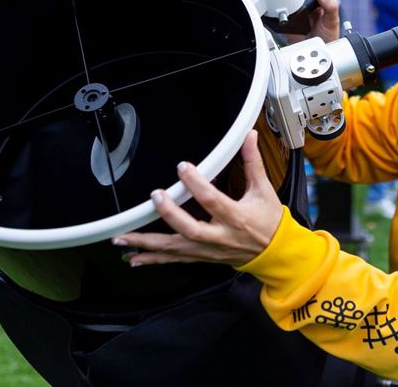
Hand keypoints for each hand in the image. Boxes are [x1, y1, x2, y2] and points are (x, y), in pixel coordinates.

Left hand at [112, 130, 282, 266]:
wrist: (274, 252)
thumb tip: (249, 136)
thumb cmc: (268, 221)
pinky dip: (153, 259)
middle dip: (170, 214)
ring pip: (176, 248)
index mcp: (237, 217)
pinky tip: (134, 258)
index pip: (213, 200)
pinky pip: (174, 259)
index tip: (183, 168)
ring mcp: (209, 249)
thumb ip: (253, 162)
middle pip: (191, 229)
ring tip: (123, 237)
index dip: (196, 184)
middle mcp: (220, 237)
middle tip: (155, 197)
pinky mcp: (202, 256)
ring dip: (147, 243)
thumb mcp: (263, 190)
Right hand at [286, 0, 340, 44]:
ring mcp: (297, 11)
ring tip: (293, 5)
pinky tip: (287, 13)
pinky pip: (283, 12)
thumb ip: (331, 5)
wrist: (317, 54)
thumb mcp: (333, 21)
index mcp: (321, 0)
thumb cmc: (328, 37)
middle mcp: (308, 4)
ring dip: (288, 0)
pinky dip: (282, 10)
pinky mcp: (289, 20)